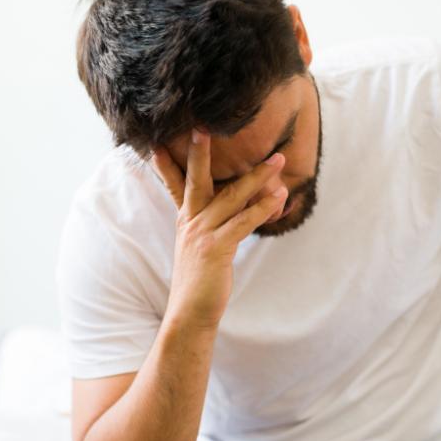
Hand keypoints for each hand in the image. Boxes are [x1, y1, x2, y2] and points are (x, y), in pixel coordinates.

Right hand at [150, 128, 288, 328]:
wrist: (190, 313)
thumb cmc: (200, 282)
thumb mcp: (203, 249)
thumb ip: (220, 225)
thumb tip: (247, 206)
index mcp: (186, 220)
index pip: (175, 184)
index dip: (169, 163)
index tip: (162, 140)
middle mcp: (190, 222)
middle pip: (197, 180)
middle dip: (202, 153)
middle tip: (205, 127)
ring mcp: (202, 234)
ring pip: (231, 197)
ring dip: (257, 176)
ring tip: (278, 160)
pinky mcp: (216, 248)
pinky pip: (243, 222)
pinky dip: (262, 207)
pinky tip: (278, 196)